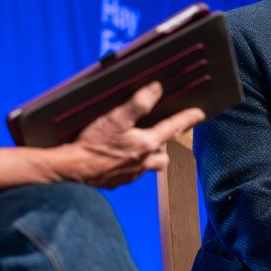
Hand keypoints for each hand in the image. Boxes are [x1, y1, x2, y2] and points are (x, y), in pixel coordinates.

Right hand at [47, 81, 204, 188]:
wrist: (70, 169)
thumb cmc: (92, 143)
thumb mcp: (116, 118)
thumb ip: (138, 103)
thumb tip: (156, 88)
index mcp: (146, 145)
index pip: (173, 129)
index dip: (188, 119)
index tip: (200, 114)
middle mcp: (142, 163)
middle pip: (163, 156)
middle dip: (163, 146)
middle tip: (158, 135)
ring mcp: (129, 175)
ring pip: (147, 166)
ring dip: (146, 156)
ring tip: (136, 145)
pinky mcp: (116, 182)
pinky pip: (130, 173)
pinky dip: (129, 165)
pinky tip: (118, 158)